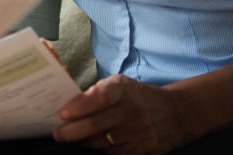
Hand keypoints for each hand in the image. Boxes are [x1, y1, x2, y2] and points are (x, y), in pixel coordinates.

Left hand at [54, 74, 190, 153]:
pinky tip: (97, 143)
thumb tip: (68, 106)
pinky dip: (102, 150)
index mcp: (122, 90)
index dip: (80, 106)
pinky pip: (114, 154)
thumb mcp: (119, 84)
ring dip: (84, 142)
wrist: (174, 114)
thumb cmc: (136, 97)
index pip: (100, 97)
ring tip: (74, 137)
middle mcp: (131, 111)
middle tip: (58, 134)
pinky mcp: (144, 151)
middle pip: (94, 126)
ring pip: (101, 143)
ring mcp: (138, 133)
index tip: (63, 114)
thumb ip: (96, 93)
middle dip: (71, 132)